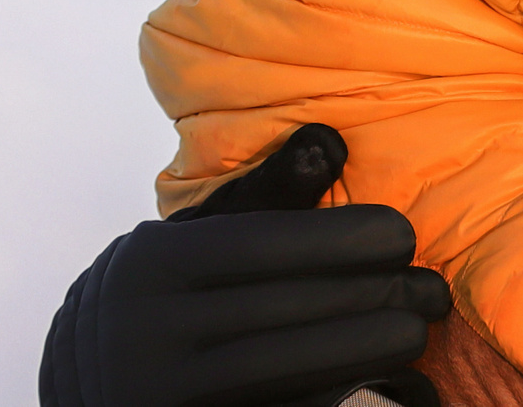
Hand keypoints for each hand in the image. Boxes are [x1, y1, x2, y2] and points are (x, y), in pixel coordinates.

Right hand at [41, 125, 451, 406]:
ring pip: (283, 370)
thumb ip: (265, 194)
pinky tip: (387, 386)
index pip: (262, 243)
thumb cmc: (167, 298)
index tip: (405, 235)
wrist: (89, 386)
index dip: (341, 238)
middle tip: (433, 292)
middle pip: (281, 309)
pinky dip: (336, 396)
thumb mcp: (199, 239)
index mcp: (150, 263)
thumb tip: (331, 140)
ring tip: (419, 334)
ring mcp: (157, 393)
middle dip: (370, 298)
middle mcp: (142, 331)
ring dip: (363, 352)